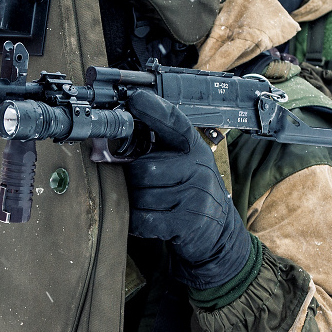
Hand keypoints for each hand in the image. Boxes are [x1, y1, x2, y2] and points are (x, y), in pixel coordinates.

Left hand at [124, 90, 250, 288]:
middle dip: (133, 180)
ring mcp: (195, 196)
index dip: (153, 109)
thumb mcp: (183, 164)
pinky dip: (137, 221)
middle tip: (140, 186)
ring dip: (135, 202)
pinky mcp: (188, 222)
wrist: (217, 233)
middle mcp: (198, 168)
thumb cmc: (190, 193)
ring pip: (141, 194)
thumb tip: (114, 137)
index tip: (135, 99)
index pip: (174, 123)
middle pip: (144, 168)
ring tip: (149, 204)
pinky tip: (146, 219)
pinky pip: (144, 219)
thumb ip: (158, 149)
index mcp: (194, 149)